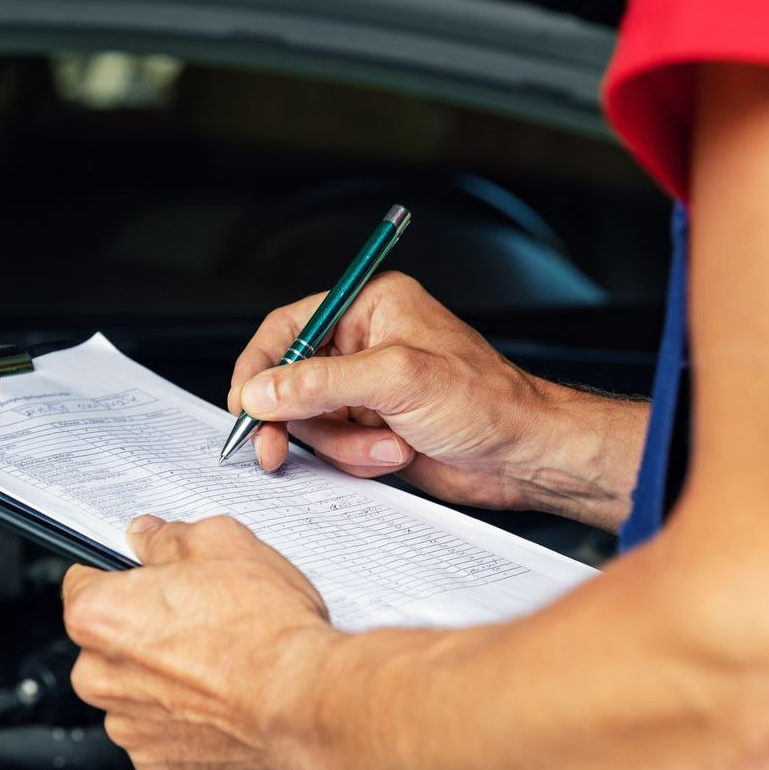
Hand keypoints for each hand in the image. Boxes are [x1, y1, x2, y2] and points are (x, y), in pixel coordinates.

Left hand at [62, 514, 334, 769]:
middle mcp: (99, 676)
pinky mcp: (160, 765)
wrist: (307, 703)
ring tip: (220, 661)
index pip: (83, 580)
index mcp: (98, 616)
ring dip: (164, 678)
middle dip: (144, 629)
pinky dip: (185, 719)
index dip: (123, 574)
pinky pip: (160, 732)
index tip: (149, 578)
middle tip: (200, 617)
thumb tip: (151, 537)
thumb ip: (170, 537)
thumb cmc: (267, 632)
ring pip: (133, 690)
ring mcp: (129, 726)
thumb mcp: (221, 543)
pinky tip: (223, 698)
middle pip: (107, 641)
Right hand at [230, 271, 633, 521]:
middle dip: (297, 420)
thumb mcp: (397, 380)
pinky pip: (334, 448)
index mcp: (371, 309)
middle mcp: (365, 345)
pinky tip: (396, 455)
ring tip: (388, 447)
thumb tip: (262, 391)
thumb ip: (321, 383)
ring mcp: (368, 391)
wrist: (524, 456)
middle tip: (274, 450)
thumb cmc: (486, 402)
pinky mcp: (373, 429)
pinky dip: (357, 460)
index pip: (289, 327)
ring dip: (343, 446)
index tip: (244, 404)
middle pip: (291, 382)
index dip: (260, 367)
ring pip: (312, 423)